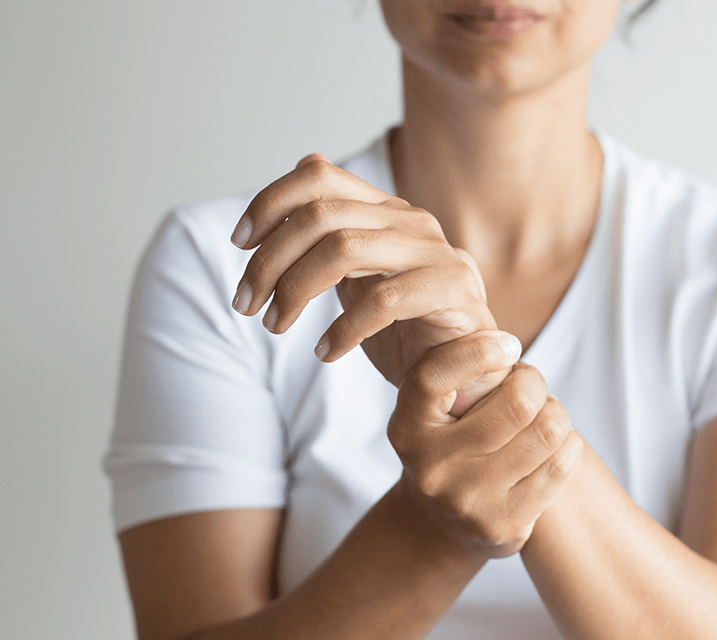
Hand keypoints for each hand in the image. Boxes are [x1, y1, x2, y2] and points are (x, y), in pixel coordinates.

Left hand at [230, 154, 499, 396]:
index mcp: (386, 210)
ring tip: (276, 324)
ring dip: (295, 290)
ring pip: (345, 249)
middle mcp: (412, 221)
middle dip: (269, 260)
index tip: (240, 243)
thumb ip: (330, 241)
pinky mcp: (454, 291)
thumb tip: (287, 191)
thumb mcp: (359, 281)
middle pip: (321, 216)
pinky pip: (385, 300)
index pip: (318, 176)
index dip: (270, 202)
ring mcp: (437, 253)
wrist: (466, 375)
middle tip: (246, 304)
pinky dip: (343, 329)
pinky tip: (327, 352)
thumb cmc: (409, 330)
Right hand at [388, 331, 583, 557]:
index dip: (477, 352)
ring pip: (547, 431)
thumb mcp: (437, 408)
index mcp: (408, 427)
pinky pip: (561, 465)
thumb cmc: (451, 442)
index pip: (433, 377)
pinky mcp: (502, 526)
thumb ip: (461, 375)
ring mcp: (467, 501)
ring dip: (555, 414)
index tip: (508, 346)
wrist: (439, 525)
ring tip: (542, 417)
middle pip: (517, 403)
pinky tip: (552, 446)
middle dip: (534, 383)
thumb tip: (506, 348)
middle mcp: (430, 466)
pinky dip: (567, 445)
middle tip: (529, 387)